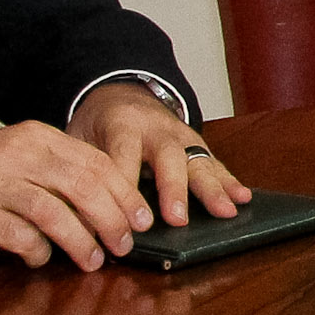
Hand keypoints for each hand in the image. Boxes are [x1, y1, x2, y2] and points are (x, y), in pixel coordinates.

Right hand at [0, 123, 150, 270]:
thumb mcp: (13, 156)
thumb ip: (54, 171)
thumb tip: (107, 204)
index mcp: (35, 137)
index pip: (95, 162)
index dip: (124, 194)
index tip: (143, 219)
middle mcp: (18, 155)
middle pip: (84, 187)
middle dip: (112, 220)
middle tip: (126, 244)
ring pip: (56, 214)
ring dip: (82, 242)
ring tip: (93, 260)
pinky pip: (20, 237)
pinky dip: (38, 252)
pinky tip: (41, 259)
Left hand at [72, 80, 249, 227]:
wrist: (119, 93)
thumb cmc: (96, 125)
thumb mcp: (76, 141)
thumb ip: (79, 172)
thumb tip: (73, 217)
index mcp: (120, 125)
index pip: (122, 158)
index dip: (125, 189)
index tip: (126, 221)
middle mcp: (155, 128)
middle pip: (168, 156)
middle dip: (174, 189)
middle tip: (178, 219)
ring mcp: (180, 135)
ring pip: (198, 159)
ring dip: (212, 187)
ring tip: (226, 210)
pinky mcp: (195, 143)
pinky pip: (214, 162)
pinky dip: (228, 181)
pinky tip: (242, 197)